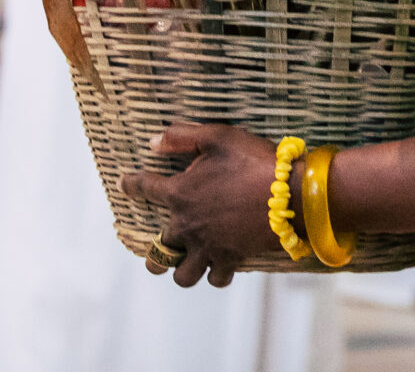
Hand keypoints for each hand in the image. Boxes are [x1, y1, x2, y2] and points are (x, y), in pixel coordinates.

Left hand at [121, 124, 283, 287]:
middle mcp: (187, 225)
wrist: (290, 195)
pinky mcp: (230, 258)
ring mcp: (208, 246)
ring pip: (182, 274)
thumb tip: (152, 143)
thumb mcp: (219, 137)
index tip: (124, 184)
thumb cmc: (254, 162)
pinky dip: (217, 274)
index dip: (132, 185)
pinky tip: (221, 266)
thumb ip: (182, 137)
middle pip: (158, 252)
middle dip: (156, 255)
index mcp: (180, 193)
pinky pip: (216, 277)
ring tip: (188, 264)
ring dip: (182, 270)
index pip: (146, 189)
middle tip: (160, 252)